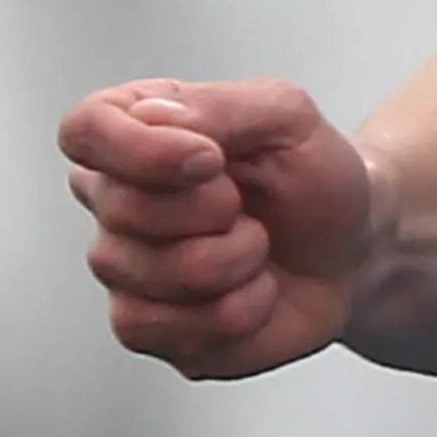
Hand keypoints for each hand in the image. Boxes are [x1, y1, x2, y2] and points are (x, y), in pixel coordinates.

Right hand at [63, 78, 361, 376]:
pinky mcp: (148, 330)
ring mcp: (125, 270)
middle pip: (125, 209)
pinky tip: (253, 292)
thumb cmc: (311, 179)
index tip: (211, 159)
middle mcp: (114, 200)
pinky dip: (240, 312)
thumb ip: (218, 106)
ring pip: (156, 275)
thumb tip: (152, 119)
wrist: (352, 250)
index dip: (140, 151)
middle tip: (248, 206)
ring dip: (236, 262)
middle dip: (216, 211)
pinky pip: (175, 331)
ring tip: (256, 248)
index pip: (84, 131)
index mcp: (134, 130)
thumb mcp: (287, 116)